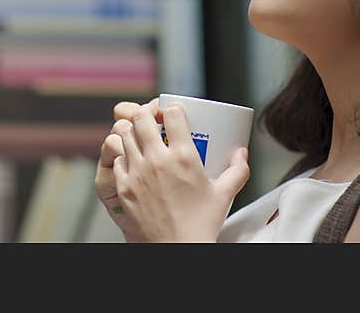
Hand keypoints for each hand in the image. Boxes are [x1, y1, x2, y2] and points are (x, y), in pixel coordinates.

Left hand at [111, 102, 249, 242]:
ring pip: (124, 134)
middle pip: (142, 117)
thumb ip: (237, 170)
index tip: (174, 115)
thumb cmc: (200, 224)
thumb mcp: (224, 194)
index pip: (172, 114)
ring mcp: (137, 173)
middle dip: (147, 114)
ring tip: (140, 137)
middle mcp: (158, 161)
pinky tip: (132, 161)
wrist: (177, 250)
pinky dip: (123, 155)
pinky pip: (116, 158)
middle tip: (153, 121)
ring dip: (131, 131)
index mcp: (184, 157)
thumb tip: (242, 153)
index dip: (173, 109)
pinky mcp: (123, 187)